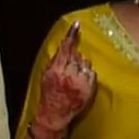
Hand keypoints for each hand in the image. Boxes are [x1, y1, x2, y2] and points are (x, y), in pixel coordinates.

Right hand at [34, 21, 95, 135]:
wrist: (56, 114)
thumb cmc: (49, 94)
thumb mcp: (46, 75)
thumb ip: (55, 61)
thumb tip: (64, 47)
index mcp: (57, 69)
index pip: (66, 48)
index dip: (72, 35)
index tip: (77, 25)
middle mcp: (71, 73)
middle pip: (77, 55)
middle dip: (74, 58)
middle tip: (68, 69)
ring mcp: (82, 80)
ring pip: (86, 63)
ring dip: (81, 67)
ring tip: (74, 78)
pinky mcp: (91, 87)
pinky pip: (91, 73)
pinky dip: (87, 75)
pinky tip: (80, 83)